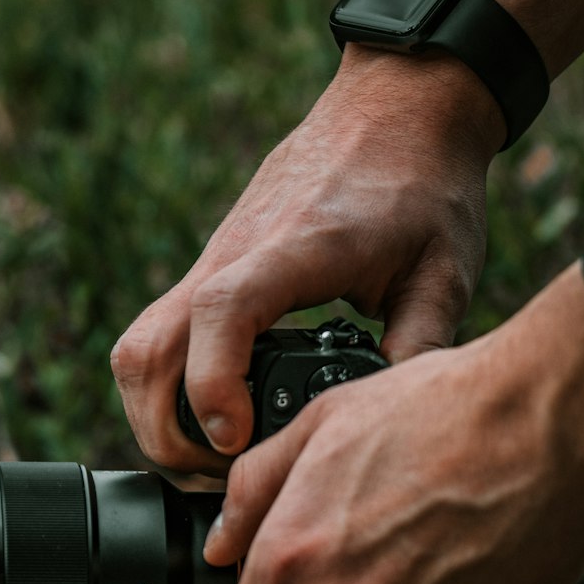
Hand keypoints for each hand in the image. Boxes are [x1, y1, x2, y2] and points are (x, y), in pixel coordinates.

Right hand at [111, 45, 502, 475]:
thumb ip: (418, 348)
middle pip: (147, 350)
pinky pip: (158, 338)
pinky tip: (219, 417)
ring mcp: (212, 264)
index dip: (214, 385)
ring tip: (215, 457)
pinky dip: (169, 390)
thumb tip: (387, 427)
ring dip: (156, 417)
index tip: (236, 440)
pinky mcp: (211, 272)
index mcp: (295, 249)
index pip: (221, 312)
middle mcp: (234, 256)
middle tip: (222, 475)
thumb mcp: (445, 271)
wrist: (395, 108)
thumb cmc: (424, 184)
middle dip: (165, 433)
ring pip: (138, 350)